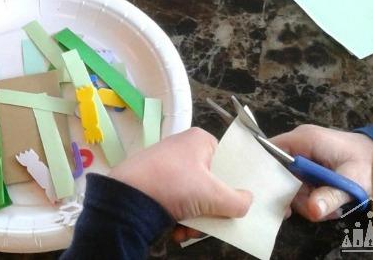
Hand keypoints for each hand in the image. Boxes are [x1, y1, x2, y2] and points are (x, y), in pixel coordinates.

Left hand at [109, 128, 252, 240]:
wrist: (126, 197)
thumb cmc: (172, 184)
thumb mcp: (212, 195)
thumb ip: (236, 201)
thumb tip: (246, 202)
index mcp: (199, 141)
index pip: (227, 160)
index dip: (233, 182)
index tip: (238, 201)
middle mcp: (183, 149)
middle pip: (211, 183)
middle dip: (212, 209)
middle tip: (213, 223)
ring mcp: (167, 166)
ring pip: (194, 196)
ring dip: (196, 219)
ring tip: (189, 231)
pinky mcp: (154, 182)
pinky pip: (176, 200)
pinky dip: (179, 218)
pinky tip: (175, 230)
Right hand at [271, 125, 372, 220]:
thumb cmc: (366, 164)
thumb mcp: (352, 182)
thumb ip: (331, 195)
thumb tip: (313, 211)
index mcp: (304, 139)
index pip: (269, 150)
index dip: (264, 172)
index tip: (271, 196)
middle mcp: (298, 145)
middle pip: (278, 172)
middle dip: (292, 195)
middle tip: (310, 208)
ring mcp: (302, 155)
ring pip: (288, 182)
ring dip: (305, 200)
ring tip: (327, 207)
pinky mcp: (308, 167)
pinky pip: (298, 184)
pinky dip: (309, 198)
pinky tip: (324, 204)